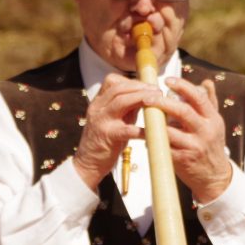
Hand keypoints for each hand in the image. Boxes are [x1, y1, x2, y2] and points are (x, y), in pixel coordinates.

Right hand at [72, 75, 158, 190]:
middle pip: (118, 88)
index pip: (113, 81)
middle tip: (157, 91)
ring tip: (156, 101)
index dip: (132, 81)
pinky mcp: (107, 136)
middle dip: (140, 87)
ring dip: (141, 98)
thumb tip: (147, 96)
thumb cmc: (104, 141)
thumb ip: (127, 108)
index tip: (148, 85)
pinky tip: (153, 131)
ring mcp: (101, 121)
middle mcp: (98, 109)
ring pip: (120, 102)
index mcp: (99, 103)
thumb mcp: (113, 119)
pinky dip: (142, 129)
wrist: (87, 163)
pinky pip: (127, 129)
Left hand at [150, 76, 232, 203]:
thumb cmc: (211, 145)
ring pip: (170, 131)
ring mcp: (194, 146)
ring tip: (143, 116)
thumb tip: (206, 82)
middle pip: (183, 111)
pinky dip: (152, 140)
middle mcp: (205, 131)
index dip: (182, 86)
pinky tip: (144, 135)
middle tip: (147, 97)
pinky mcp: (183, 160)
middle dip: (162, 102)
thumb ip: (210, 102)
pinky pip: (163, 147)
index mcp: (212, 119)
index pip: (198, 97)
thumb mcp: (214, 123)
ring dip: (154, 123)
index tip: (167, 80)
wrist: (214, 176)